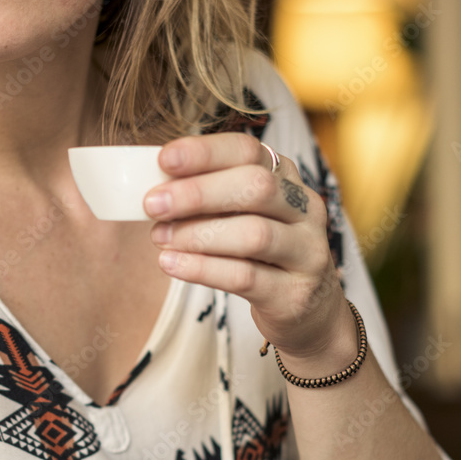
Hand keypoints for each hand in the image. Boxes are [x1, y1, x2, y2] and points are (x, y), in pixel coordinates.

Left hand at [144, 132, 348, 363]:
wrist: (306, 309)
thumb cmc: (259, 250)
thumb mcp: (240, 212)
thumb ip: (206, 195)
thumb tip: (154, 186)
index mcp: (284, 176)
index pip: (248, 150)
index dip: (205, 152)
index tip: (164, 160)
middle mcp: (304, 207)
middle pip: (255, 187)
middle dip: (197, 193)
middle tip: (153, 204)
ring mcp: (307, 251)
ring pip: (253, 234)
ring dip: (197, 234)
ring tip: (159, 237)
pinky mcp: (296, 294)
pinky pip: (246, 277)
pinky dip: (202, 268)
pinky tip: (171, 264)